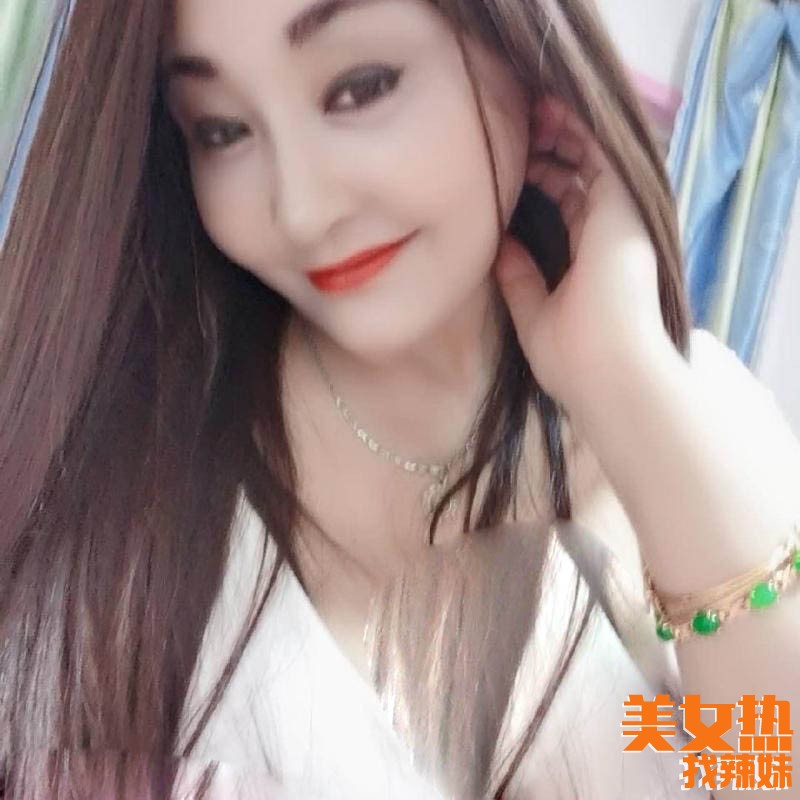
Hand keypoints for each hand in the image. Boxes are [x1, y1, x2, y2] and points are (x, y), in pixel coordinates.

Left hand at [494, 94, 671, 411]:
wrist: (607, 370)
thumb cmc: (573, 356)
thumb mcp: (535, 312)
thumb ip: (520, 279)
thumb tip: (500, 246)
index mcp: (592, 254)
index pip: (570, 202)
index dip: (543, 178)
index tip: (509, 164)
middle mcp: (610, 230)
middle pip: (581, 174)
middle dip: (549, 148)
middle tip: (513, 126)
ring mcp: (620, 215)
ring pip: (593, 155)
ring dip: (560, 129)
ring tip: (525, 108)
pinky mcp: (623, 204)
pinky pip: (600, 150)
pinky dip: (576, 126)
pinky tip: (547, 107)